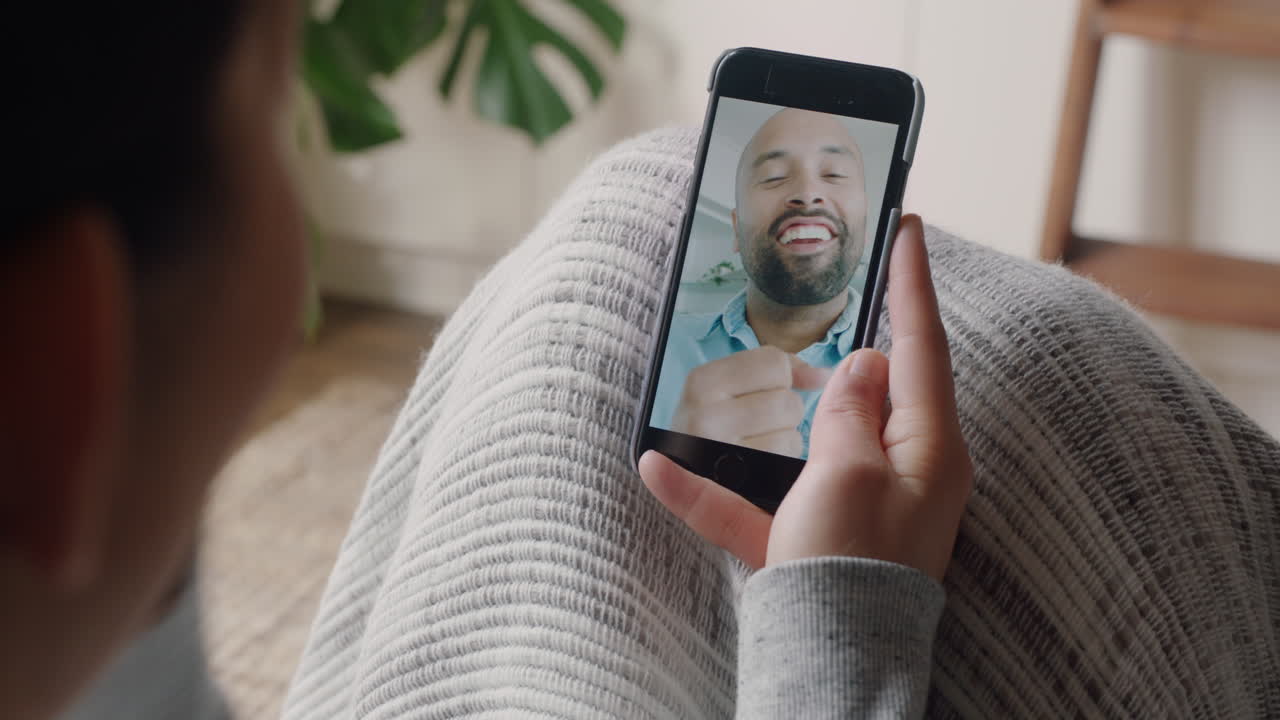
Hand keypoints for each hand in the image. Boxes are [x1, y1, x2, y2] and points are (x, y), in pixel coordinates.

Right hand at [639, 215, 970, 579]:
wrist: (830, 663)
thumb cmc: (853, 564)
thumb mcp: (851, 473)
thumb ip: (852, 411)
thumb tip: (864, 364)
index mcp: (926, 447)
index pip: (920, 345)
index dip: (912, 282)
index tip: (909, 226)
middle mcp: (896, 471)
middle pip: (871, 387)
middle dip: (848, 339)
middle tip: (837, 286)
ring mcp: (850, 505)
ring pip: (807, 438)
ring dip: (771, 411)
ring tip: (752, 367)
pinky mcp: (805, 539)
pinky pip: (758, 502)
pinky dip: (715, 488)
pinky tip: (658, 468)